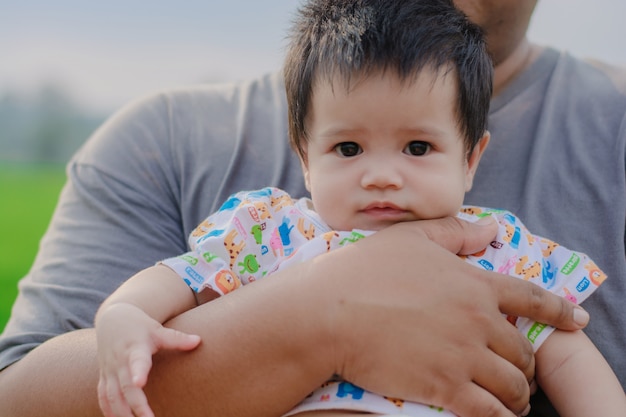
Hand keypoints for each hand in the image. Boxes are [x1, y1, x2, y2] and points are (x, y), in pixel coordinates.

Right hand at [95, 303, 200, 416]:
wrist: (112, 319)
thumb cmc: (139, 326)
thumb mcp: (157, 329)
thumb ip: (176, 338)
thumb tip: (199, 341)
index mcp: (135, 347)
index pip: (137, 361)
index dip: (138, 371)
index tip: (139, 383)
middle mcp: (120, 361)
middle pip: (125, 387)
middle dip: (136, 405)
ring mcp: (109, 370)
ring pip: (112, 396)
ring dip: (121, 413)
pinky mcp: (104, 376)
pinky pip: (103, 396)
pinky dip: (108, 410)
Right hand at [310, 216, 587, 416]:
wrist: (331, 312)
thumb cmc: (365, 271)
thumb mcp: (411, 238)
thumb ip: (455, 232)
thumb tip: (491, 231)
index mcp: (474, 284)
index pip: (530, 298)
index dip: (559, 310)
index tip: (576, 321)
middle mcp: (478, 321)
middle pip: (522, 350)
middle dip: (526, 364)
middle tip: (519, 372)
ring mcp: (464, 356)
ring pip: (512, 385)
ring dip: (517, 395)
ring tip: (511, 400)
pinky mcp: (445, 387)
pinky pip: (488, 411)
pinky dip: (498, 416)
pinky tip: (495, 416)